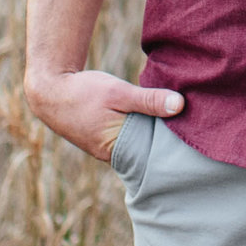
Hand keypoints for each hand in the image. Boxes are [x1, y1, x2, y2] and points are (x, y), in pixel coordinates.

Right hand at [24, 67, 183, 163]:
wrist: (49, 91)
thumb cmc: (83, 92)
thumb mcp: (118, 92)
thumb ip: (148, 100)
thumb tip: (180, 105)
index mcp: (118, 149)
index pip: (155, 154)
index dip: (174, 144)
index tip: (195, 134)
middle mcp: (113, 154)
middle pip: (148, 151)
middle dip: (166, 141)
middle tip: (194, 127)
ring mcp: (108, 148)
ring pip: (139, 143)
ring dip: (154, 132)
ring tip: (179, 122)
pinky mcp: (105, 138)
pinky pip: (130, 137)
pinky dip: (142, 128)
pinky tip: (156, 117)